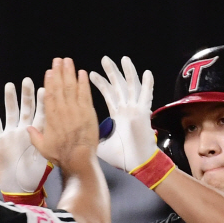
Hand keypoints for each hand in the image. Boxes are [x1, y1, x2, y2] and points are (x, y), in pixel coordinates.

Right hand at [0, 78, 51, 193]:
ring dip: (10, 99)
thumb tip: (57, 130)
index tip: (46, 86)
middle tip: (28, 80)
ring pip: (11, 112)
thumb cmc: (34, 176)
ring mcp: (11, 135)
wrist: (19, 188)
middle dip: (27, 94)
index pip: (42, 113)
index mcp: (38, 135)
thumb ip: (47, 143)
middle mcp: (24, 131)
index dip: (43, 100)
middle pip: (26, 109)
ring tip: (10, 85)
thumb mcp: (44, 158)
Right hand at [27, 58, 98, 170]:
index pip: (50, 94)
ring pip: (72, 87)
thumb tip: (28, 129)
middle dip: (59, 71)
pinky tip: (82, 73)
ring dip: (70, 72)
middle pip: (60, 86)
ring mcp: (76, 110)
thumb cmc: (60, 155)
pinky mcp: (88, 112)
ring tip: (68, 61)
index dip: (50, 81)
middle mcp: (63, 110)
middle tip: (58, 60)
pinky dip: (84, 83)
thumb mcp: (43, 147)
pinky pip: (85, 94)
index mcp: (51, 116)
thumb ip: (35, 136)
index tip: (50, 71)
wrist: (78, 159)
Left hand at [90, 56, 157, 171]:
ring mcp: (135, 110)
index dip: (100, 83)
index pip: (107, 94)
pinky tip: (146, 73)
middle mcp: (126, 109)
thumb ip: (91, 134)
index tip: (90, 73)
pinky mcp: (143, 113)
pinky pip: (146, 96)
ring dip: (127, 72)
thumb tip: (75, 132)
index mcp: (116, 115)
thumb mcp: (101, 143)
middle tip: (104, 59)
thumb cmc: (121, 156)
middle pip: (117, 85)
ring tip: (122, 59)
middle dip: (110, 72)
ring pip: (130, 86)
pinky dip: (147, 85)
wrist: (136, 164)